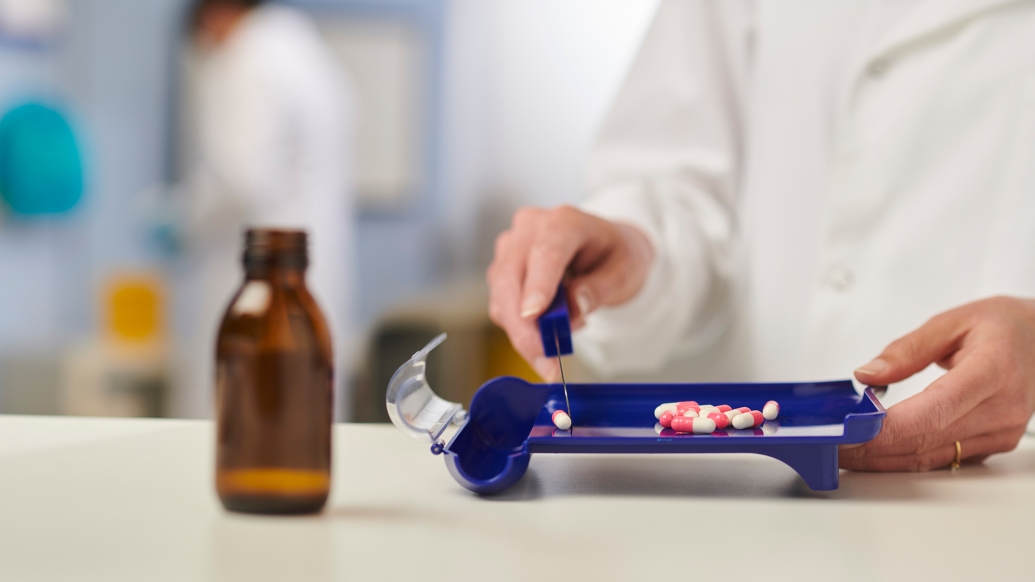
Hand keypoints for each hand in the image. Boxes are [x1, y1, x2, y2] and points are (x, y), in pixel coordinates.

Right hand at [486, 206, 653, 380]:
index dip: (537, 285)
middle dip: (524, 327)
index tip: (534, 316)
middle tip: (546, 362)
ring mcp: (511, 249)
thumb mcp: (625, 271)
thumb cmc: (615, 254)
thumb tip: (575, 308)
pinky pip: (501, 307)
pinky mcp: (502, 270)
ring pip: (501, 298)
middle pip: (512, 279)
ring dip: (522, 334)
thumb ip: (600, 288)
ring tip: (556, 350)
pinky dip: (520, 331)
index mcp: (564, 221)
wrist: (605, 248)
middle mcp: (530, 229)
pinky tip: (547, 334)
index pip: (545, 252)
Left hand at [841, 296, 1034, 470]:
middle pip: (927, 439)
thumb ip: (906, 350)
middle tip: (830, 445)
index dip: (890, 427)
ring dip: (883, 459)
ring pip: (932, 456)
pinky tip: (874, 455)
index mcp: (992, 372)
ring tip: (843, 452)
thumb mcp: (951, 322)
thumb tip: (866, 374)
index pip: (936, 409)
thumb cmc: (1003, 327)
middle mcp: (1001, 409)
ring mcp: (1000, 432)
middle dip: (873, 447)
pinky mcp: (993, 443)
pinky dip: (904, 458)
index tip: (852, 432)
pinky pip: (943, 458)